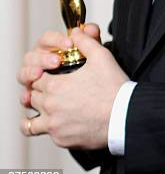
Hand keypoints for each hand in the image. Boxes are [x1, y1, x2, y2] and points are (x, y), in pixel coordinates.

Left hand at [20, 26, 127, 149]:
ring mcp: (54, 126)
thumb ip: (85, 41)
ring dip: (37, 113)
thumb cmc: (113, 87)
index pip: (35, 78)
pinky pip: (47, 134)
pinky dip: (51, 128)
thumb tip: (76, 33)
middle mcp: (50, 107)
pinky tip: (61, 122)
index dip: (43, 73)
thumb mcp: (101, 55)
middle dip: (40, 91)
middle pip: (32, 97)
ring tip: (47, 109)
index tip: (51, 73)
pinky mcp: (62, 140)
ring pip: (31, 121)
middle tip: (52, 89)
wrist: (124, 115)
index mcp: (55, 86)